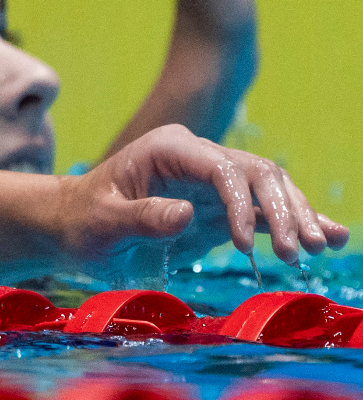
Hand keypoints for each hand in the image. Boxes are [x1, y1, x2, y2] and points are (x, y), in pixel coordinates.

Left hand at [57, 124, 347, 267]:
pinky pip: (262, 211)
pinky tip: (328, 238)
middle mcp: (196, 157)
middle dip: (282, 210)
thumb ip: (141, 217)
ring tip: (319, 248)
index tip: (243, 244)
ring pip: (269, 190)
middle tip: (296, 251)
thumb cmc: (80, 220)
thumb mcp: (101, 221)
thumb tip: (187, 213)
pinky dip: (292, 223)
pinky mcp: (218, 208)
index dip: (240, 203)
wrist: (71, 225)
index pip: (221, 168)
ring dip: (295, 216)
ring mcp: (211, 182)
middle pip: (257, 173)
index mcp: (168, 149)